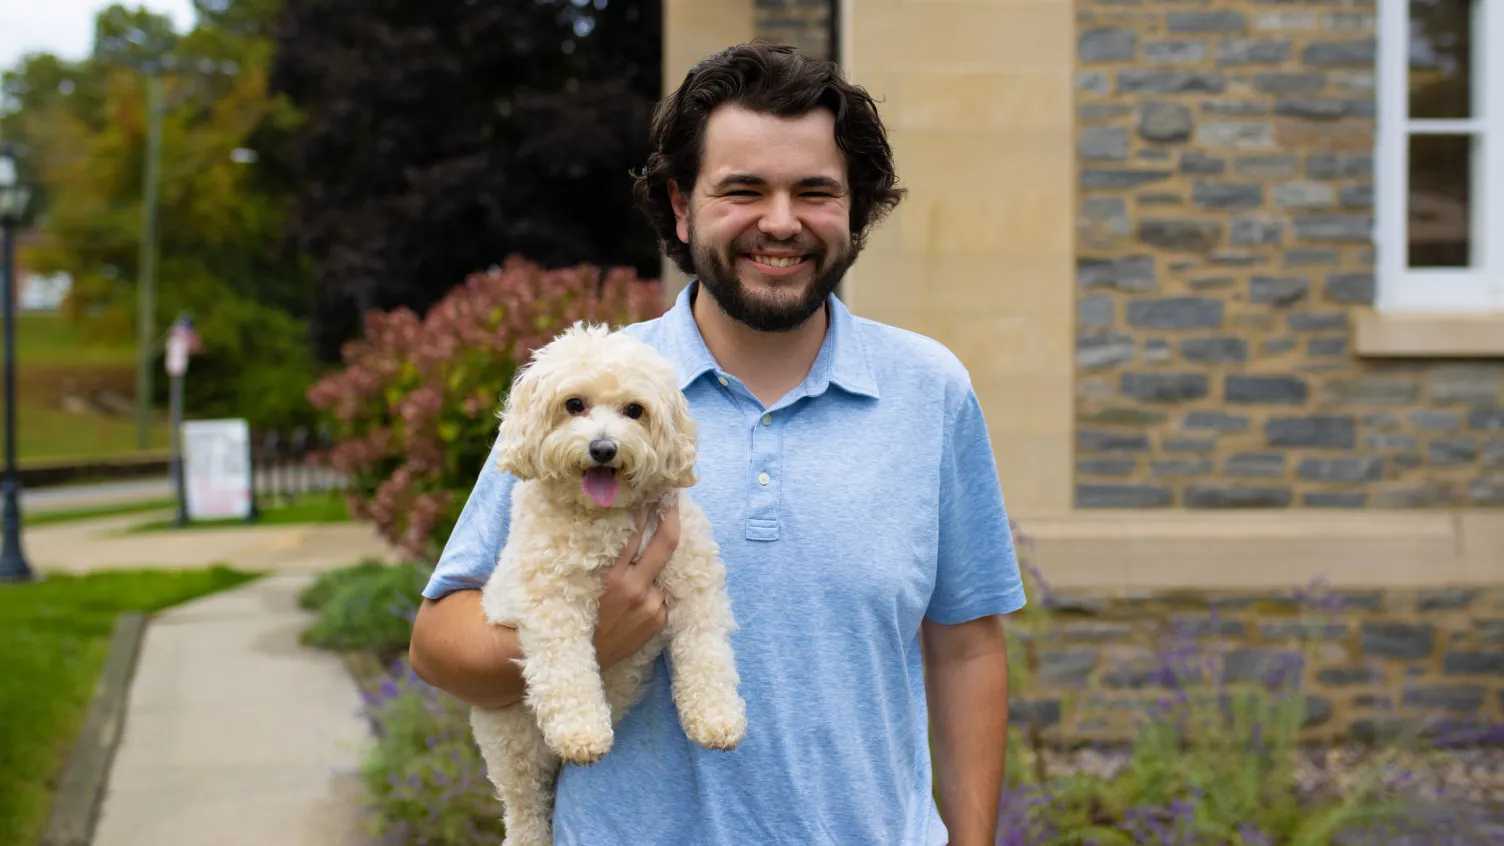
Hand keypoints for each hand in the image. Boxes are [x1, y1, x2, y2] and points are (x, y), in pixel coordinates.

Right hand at [593, 501, 679, 667]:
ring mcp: (650, 605)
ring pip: (661, 573)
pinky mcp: (657, 620)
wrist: (580, 659)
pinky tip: (636, 600)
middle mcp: (634, 588)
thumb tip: (618, 527)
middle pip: (665, 544)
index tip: (652, 493)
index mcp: (611, 576)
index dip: (646, 510)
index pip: (635, 533)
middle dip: (671, 517)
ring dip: (653, 567)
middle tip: (673, 499)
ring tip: (639, 568)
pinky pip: (660, 597)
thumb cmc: (575, 615)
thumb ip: (602, 559)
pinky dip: (652, 592)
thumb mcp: (582, 582)